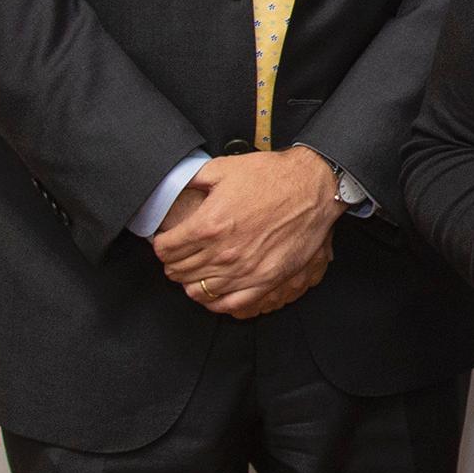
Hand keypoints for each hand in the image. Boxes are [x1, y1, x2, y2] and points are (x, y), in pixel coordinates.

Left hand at [155, 145, 341, 316]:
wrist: (312, 186)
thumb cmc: (272, 176)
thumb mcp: (224, 168)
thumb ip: (193, 179)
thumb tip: (173, 185)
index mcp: (208, 225)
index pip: (165, 249)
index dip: (160, 244)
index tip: (165, 241)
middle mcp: (223, 252)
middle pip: (178, 271)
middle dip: (172, 263)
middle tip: (177, 255)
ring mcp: (244, 270)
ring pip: (198, 290)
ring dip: (190, 281)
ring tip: (193, 271)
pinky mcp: (265, 280)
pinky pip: (229, 304)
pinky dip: (214, 301)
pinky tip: (212, 291)